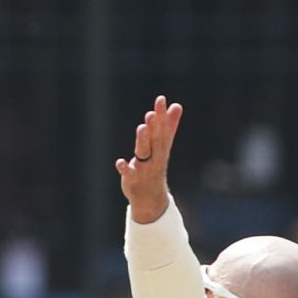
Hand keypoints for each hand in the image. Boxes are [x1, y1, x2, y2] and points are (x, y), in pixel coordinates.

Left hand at [114, 95, 181, 225]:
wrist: (152, 198)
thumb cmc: (156, 166)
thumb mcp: (164, 146)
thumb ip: (170, 126)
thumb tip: (177, 105)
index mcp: (161, 147)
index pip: (162, 129)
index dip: (162, 115)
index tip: (161, 99)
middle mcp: (154, 156)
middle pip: (155, 140)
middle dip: (154, 126)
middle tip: (151, 113)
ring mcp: (144, 168)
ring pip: (144, 154)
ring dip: (143, 141)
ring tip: (142, 127)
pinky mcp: (133, 180)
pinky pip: (129, 174)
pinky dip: (125, 169)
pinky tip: (120, 162)